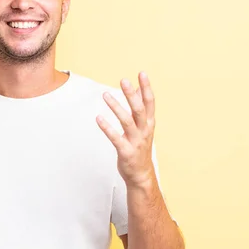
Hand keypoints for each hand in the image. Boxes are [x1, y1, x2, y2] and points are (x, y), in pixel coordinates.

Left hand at [96, 71, 155, 187]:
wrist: (141, 175)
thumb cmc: (140, 148)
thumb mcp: (144, 126)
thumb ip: (141, 107)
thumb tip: (138, 88)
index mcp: (149, 123)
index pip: (149, 102)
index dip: (146, 87)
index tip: (142, 73)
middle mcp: (144, 131)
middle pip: (139, 109)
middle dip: (131, 94)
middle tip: (123, 80)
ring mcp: (135, 141)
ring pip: (127, 121)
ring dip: (116, 107)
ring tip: (105, 95)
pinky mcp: (126, 151)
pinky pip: (115, 138)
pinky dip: (107, 128)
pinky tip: (98, 118)